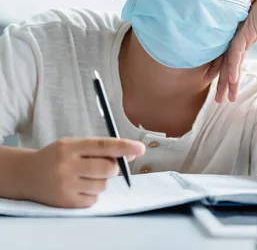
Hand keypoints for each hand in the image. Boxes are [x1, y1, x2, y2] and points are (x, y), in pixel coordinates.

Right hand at [24, 137, 144, 207]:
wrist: (27, 174)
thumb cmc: (56, 157)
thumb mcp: (73, 145)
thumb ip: (100, 148)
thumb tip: (131, 153)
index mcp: (70, 147)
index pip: (103, 145)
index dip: (124, 147)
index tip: (140, 148)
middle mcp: (67, 166)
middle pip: (108, 168)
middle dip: (112, 167)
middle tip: (104, 166)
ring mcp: (66, 186)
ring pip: (103, 185)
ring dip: (101, 181)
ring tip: (86, 176)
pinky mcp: (66, 202)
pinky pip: (93, 200)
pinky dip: (92, 194)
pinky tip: (80, 187)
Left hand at [209, 0, 256, 102]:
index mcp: (245, 37)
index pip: (234, 60)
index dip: (230, 76)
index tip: (228, 92)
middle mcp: (239, 36)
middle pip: (227, 63)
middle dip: (223, 83)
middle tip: (219, 100)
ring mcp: (239, 33)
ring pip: (229, 61)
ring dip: (226, 80)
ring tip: (223, 97)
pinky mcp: (244, 30)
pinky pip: (235, 52)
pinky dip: (233, 67)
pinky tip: (233, 80)